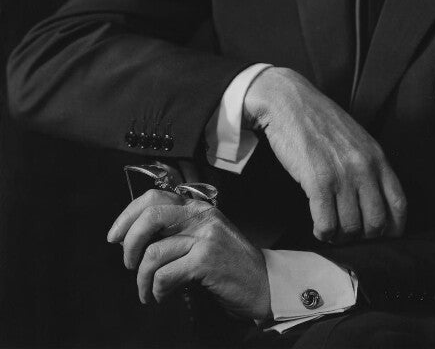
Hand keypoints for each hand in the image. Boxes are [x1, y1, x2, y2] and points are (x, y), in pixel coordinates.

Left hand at [107, 189, 270, 320]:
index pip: (153, 197)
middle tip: (129, 264)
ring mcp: (205, 236)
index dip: (128, 215)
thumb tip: (135, 237)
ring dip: (142, 279)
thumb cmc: (228, 263)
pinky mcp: (206, 260)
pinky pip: (165, 275)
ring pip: (154, 252)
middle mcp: (200, 215)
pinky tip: (162, 296)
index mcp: (196, 206)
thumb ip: (176, 229)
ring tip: (147, 291)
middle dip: (130, 243)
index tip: (115, 236)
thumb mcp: (203, 236)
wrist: (261, 283)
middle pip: (150, 217)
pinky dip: (157, 290)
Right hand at [243, 67, 405, 242]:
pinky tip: (318, 228)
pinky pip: (326, 224)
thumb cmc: (319, 120)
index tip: (383, 237)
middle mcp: (364, 167)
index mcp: (377, 156)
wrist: (288, 101)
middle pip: (376, 223)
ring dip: (340, 236)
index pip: (399, 204)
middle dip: (363, 237)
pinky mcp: (317, 181)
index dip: (394, 229)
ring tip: (330, 230)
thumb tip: (373, 201)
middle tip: (349, 234)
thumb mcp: (355, 139)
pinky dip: (323, 233)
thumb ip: (368, 165)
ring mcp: (342, 175)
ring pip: (350, 228)